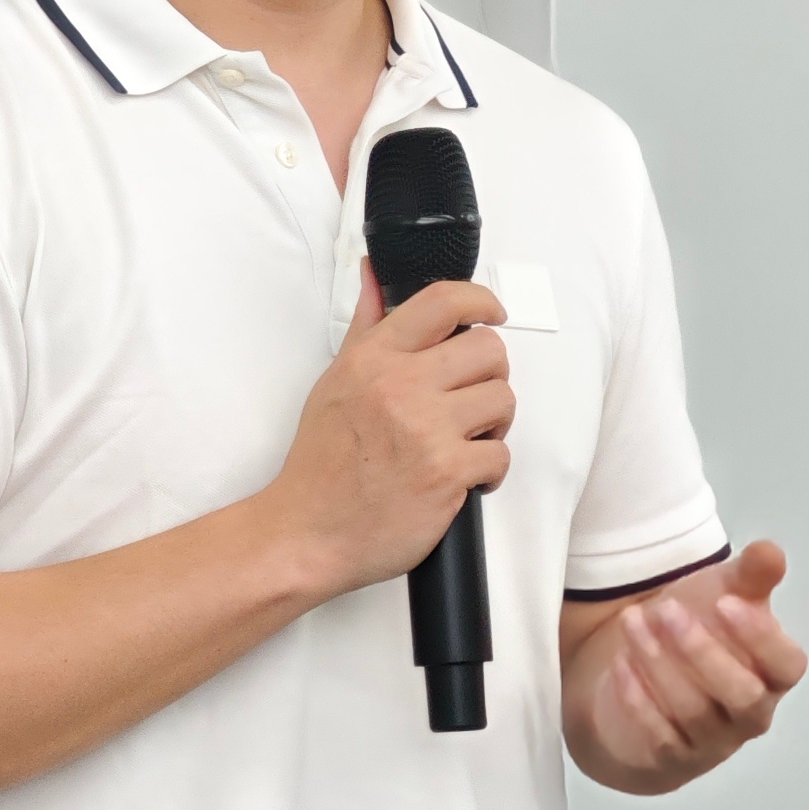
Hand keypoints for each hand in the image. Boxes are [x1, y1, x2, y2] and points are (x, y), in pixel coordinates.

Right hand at [262, 263, 512, 597]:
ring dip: (493, 424)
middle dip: (489, 375)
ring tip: (465, 440)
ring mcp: (426, 428)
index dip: (481, 300)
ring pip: (502, 400)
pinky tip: (462, 478)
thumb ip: (366, 327)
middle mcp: (401, 385)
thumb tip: (375, 275)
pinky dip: (489, 471)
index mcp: (374, 358)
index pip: (443, 302)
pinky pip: (500, 455)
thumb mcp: (334, 381)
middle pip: (489, 350)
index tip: (492, 313)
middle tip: (470, 399)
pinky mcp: (446, 472)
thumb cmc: (320, 464)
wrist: (306, 533)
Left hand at [569, 539, 805, 793]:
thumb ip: (750, 575)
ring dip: (661, 666)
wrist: (649, 674)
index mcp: (774, 673)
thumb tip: (770, 552)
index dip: (762, 638)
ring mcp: (712, 741)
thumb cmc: (701, 631)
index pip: (787, 666)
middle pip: (742, 695)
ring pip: (694, 713)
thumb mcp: (725, 594)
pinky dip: (639, 701)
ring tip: (632, 622)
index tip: (726, 602)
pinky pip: (659, 738)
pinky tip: (619, 663)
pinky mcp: (671, 757)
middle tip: (664, 608)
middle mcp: (750, 712)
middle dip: (701, 651)